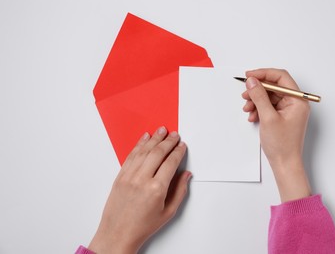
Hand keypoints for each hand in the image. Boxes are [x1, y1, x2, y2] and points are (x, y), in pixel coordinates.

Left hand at [88, 127, 191, 253]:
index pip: (171, 163)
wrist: (118, 233)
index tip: (182, 146)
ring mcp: (129, 176)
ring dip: (154, 139)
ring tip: (162, 130)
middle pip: (158, 153)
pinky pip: (131, 156)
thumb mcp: (168, 212)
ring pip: (144, 151)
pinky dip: (139, 145)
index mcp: (157, 189)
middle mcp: (142, 179)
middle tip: (175, 134)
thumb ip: (180, 191)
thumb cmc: (142, 226)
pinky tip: (145, 138)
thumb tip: (186, 175)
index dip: (178, 152)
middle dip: (168, 141)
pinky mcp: (120, 176)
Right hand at [242, 68, 310, 201]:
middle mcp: (295, 103)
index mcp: (298, 100)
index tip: (249, 75)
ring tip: (247, 108)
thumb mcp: (268, 117)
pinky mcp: (282, 116)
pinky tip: (252, 116)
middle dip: (258, 90)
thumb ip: (259, 97)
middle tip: (245, 93)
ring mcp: (288, 110)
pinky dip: (258, 109)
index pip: (281, 78)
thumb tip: (252, 81)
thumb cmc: (282, 145)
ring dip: (256, 100)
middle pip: (274, 87)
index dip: (264, 74)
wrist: (284, 164)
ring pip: (269, 97)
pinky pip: (268, 106)